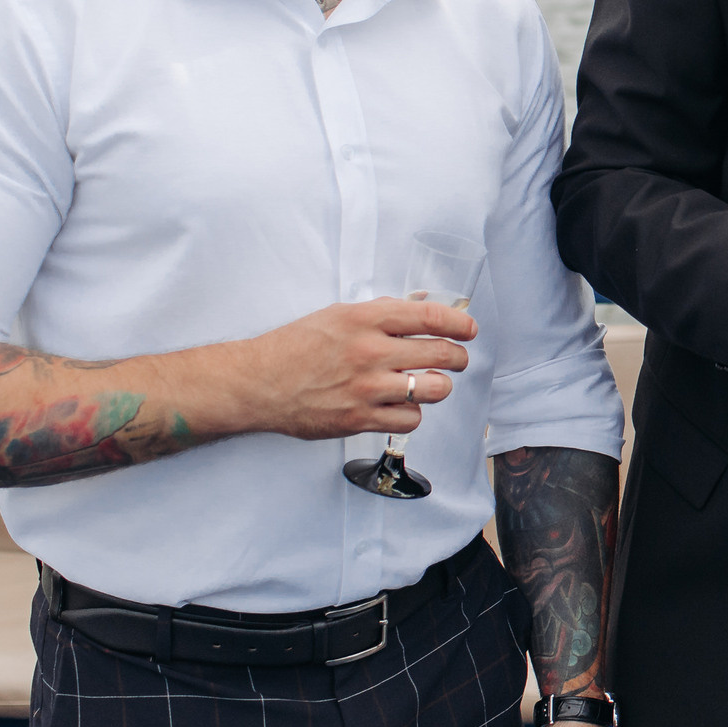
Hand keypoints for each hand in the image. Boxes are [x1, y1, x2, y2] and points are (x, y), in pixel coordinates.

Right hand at [240, 299, 476, 440]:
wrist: (258, 383)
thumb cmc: (295, 347)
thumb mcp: (337, 315)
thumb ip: (380, 313)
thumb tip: (421, 308)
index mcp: (365, 320)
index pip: (429, 316)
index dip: (458, 323)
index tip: (469, 329)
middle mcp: (370, 352)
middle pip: (440, 354)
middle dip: (457, 357)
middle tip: (455, 358)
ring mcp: (366, 388)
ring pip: (433, 389)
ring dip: (438, 386)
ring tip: (430, 383)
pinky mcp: (360, 419)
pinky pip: (410, 419)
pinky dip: (412, 412)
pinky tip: (402, 405)